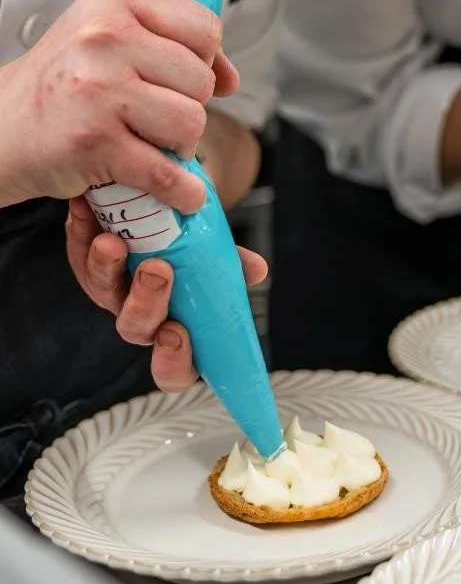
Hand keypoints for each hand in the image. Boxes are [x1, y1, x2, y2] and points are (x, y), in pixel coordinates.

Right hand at [0, 0, 238, 210]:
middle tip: (160, 118)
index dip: (208, 61)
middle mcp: (104, 36)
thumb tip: (230, 77)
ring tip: (156, 145)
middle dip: (190, 106)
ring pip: (190, 122)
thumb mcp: (106, 38)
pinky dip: (181, 190)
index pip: (202, 28)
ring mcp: (99, 89)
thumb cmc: (60, 84)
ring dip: (182, 145)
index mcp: (112, 1)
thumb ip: (170, 43)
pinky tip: (180, 192)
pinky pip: (165, 170)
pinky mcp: (95, 141)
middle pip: (200, 80)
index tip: (196, 79)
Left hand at [66, 197, 268, 392]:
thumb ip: (233, 264)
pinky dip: (81, 233)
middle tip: (158, 270)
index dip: (173, 363)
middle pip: (136, 327)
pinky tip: (85, 214)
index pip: (174, 370)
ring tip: (114, 243)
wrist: (164, 213)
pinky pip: (79, 253)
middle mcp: (141, 315)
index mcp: (177, 329)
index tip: (177, 335)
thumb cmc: (192, 248)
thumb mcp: (217, 255)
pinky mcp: (87, 262)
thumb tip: (257, 269)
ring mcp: (112, 291)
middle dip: (146, 302)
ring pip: (103, 291)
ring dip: (107, 268)